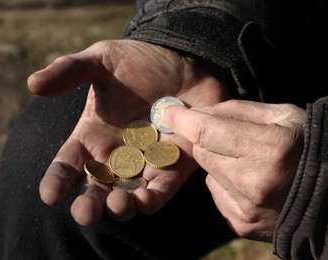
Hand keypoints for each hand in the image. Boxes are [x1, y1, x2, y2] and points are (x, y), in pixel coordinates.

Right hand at [27, 39, 229, 224]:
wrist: (183, 60)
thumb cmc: (139, 61)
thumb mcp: (101, 60)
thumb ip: (69, 71)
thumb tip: (33, 83)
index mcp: (92, 136)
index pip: (68, 165)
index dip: (57, 181)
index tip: (49, 195)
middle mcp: (114, 156)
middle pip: (95, 189)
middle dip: (88, 205)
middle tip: (85, 213)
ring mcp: (143, 164)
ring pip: (127, 197)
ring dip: (120, 206)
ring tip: (116, 204)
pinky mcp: (172, 167)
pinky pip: (160, 191)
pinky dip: (151, 199)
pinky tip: (144, 199)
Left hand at [162, 99, 305, 240]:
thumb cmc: (307, 147)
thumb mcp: (282, 115)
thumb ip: (237, 110)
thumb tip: (199, 112)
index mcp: (268, 149)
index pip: (206, 132)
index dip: (182, 120)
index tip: (167, 112)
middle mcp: (254, 182)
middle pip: (202, 153)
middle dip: (207, 141)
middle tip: (228, 137)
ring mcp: (246, 207)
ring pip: (207, 173)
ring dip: (218, 162)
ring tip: (247, 161)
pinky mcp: (241, 223)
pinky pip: (216, 193)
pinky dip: (224, 183)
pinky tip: (248, 181)